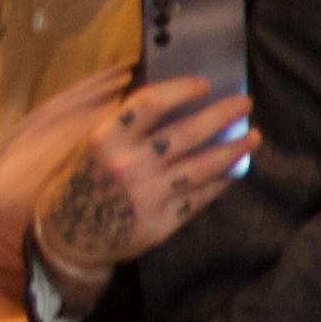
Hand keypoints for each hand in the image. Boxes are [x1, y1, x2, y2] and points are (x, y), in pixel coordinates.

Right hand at [32, 75, 257, 288]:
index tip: (204, 84)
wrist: (68, 237)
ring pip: (201, 167)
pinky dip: (219, 183)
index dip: (181, 89)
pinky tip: (234, 171)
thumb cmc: (78, 183)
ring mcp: (149, 195)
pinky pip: (199, 198)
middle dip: (220, 115)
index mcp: (106, 139)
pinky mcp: (162, 222)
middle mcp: (129, 165)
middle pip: (186, 133)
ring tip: (252, 136)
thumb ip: (124, 127)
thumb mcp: (91, 147)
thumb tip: (172, 103)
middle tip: (244, 103)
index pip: (150, 103)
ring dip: (232, 149)